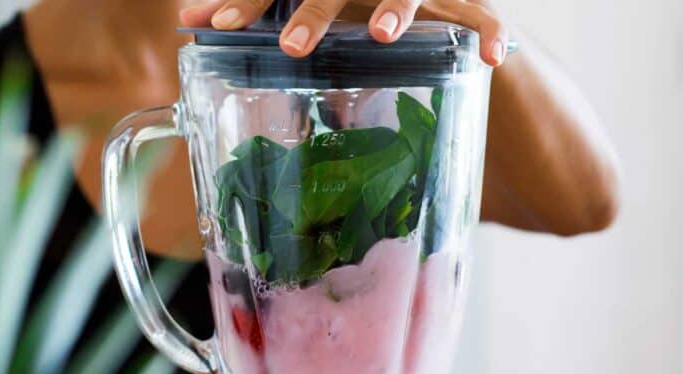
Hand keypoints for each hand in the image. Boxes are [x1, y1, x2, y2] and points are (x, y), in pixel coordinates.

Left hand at [179, 0, 508, 66]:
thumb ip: (251, 3)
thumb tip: (187, 23)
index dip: (248, 0)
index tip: (218, 27)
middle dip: (315, 10)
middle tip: (292, 45)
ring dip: (396, 5)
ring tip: (381, 34)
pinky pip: (480, 8)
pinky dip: (490, 30)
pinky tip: (495, 58)